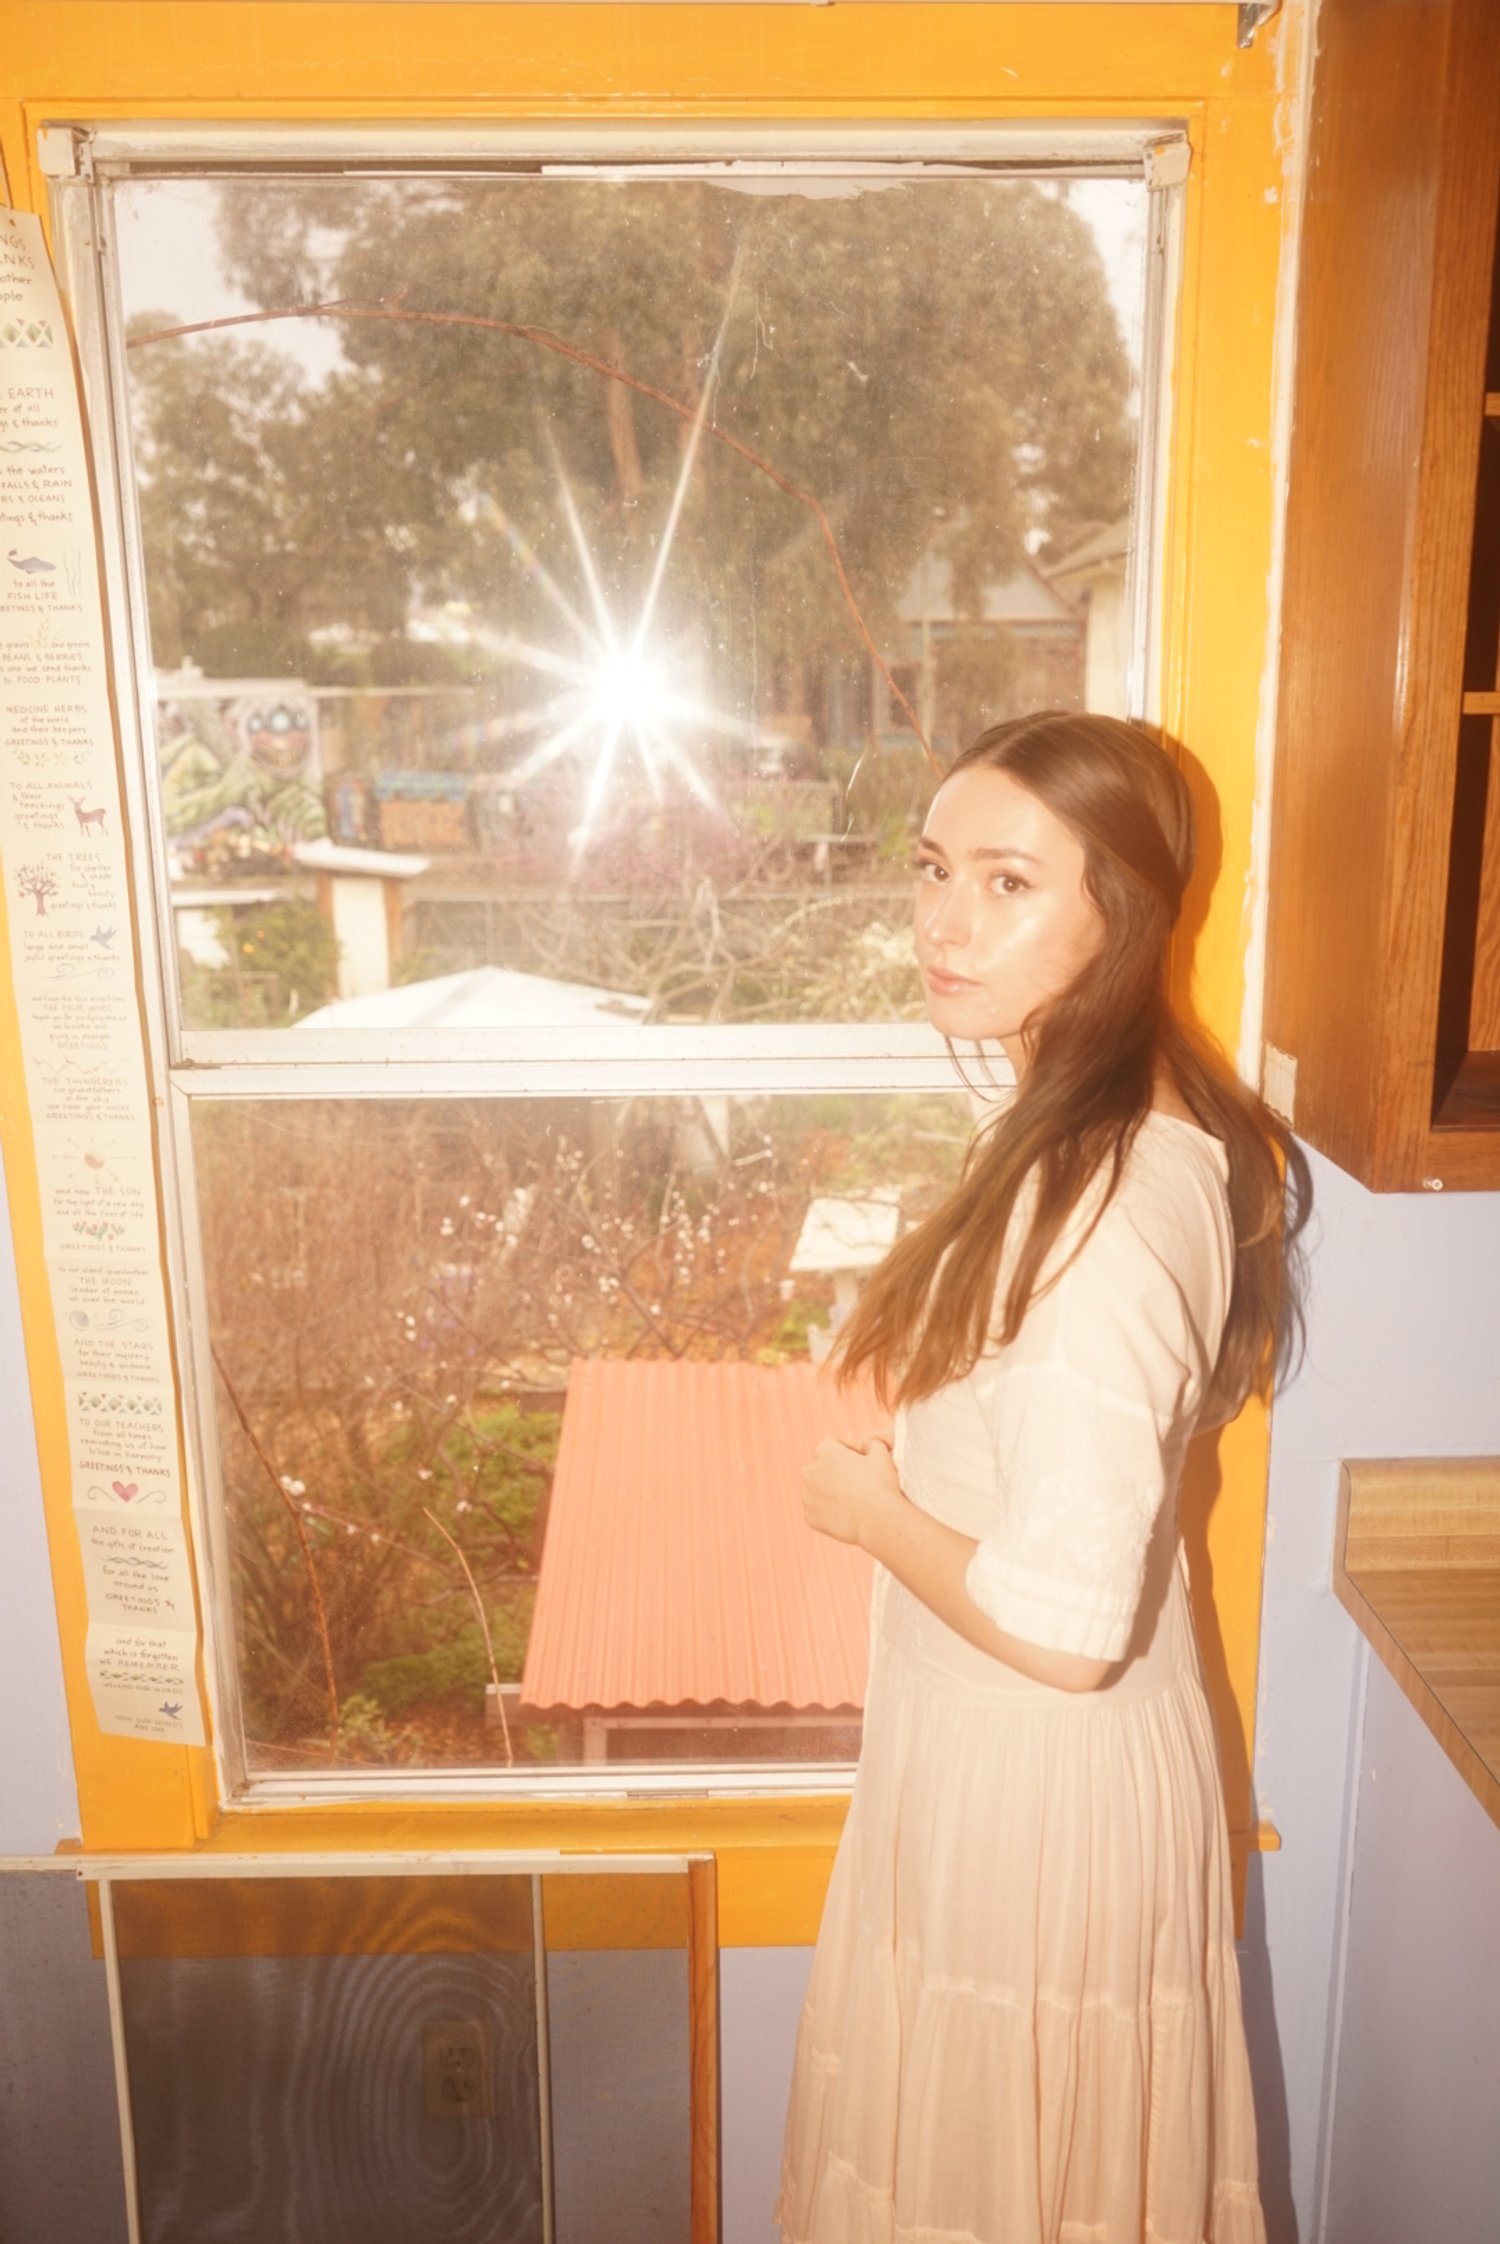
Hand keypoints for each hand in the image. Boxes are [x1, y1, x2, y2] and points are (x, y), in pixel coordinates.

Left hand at [802, 1433, 903, 1549]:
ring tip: (851, 1502)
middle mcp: (810, 1471)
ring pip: (816, 1491)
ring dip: (828, 1493)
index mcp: (825, 1451)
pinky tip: (845, 1516)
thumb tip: (865, 1444)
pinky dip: (827, 1513)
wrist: (878, 1520)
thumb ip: (871, 1443)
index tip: (859, 1464)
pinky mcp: (809, 1517)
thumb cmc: (881, 1484)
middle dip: (834, 1473)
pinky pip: (817, 1512)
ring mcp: (807, 1496)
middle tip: (855, 1485)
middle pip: (821, 1468)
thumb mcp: (881, 1454)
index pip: (831, 1445)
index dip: (846, 1453)